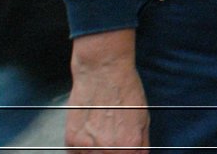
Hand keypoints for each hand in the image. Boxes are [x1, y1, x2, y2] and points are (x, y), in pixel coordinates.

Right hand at [66, 31, 148, 150]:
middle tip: (111, 138)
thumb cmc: (126, 89)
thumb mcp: (144, 117)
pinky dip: (82, 149)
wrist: (103, 70)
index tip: (124, 149)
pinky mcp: (72, 140)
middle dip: (113, 153)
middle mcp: (109, 148)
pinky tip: (88, 133)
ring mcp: (88, 146)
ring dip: (97, 152)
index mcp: (129, 144)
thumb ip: (142, 143)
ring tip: (100, 133)